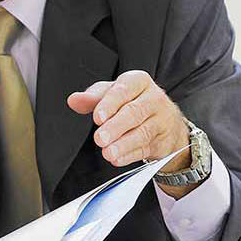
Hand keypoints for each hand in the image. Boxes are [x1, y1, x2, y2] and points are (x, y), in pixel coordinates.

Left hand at [67, 70, 189, 171]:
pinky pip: (146, 149)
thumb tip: (74, 100)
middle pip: (134, 113)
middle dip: (115, 127)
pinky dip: (130, 156)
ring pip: (142, 133)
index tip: (97, 117)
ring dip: (123, 145)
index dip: (110, 104)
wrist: (166, 121)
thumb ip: (93, 98)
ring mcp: (162, 121)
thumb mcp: (113, 94)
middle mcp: (154, 99)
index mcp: (139, 81)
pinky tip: (117, 159)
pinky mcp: (164, 141)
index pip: (124, 90)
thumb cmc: (133, 102)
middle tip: (100, 138)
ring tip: (107, 153)